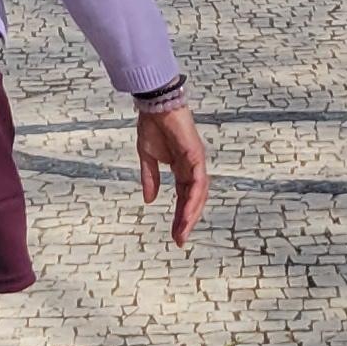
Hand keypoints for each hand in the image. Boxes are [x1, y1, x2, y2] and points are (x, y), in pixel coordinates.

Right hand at [137, 103, 208, 244]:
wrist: (154, 105)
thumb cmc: (152, 126)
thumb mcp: (147, 157)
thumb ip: (150, 179)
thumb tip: (150, 200)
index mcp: (182, 169)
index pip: (184, 197)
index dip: (180, 216)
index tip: (175, 236)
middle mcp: (192, 167)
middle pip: (193, 199)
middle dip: (187, 220)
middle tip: (180, 240)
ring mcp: (196, 162)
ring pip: (199, 193)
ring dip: (191, 213)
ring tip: (183, 231)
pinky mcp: (196, 155)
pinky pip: (198, 181)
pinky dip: (194, 198)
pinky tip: (188, 212)